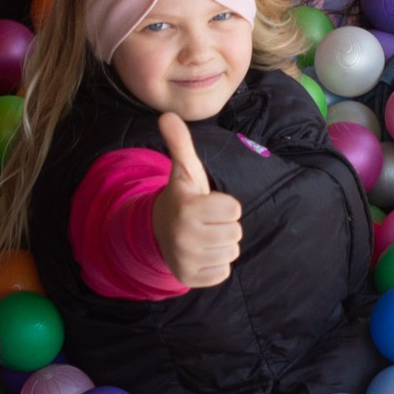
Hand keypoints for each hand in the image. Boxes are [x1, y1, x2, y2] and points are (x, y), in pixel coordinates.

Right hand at [150, 113, 241, 287]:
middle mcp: (184, 237)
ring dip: (222, 245)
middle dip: (225, 225)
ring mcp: (185, 260)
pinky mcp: (188, 278)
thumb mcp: (184, 170)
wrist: (157, 231)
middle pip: (236, 233)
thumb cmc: (183, 197)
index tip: (207, 203)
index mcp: (186, 208)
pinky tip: (201, 253)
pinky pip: (222, 272)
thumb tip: (167, 115)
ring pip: (231, 253)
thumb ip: (180, 143)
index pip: (234, 208)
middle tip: (207, 221)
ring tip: (204, 236)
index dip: (225, 204)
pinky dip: (216, 264)